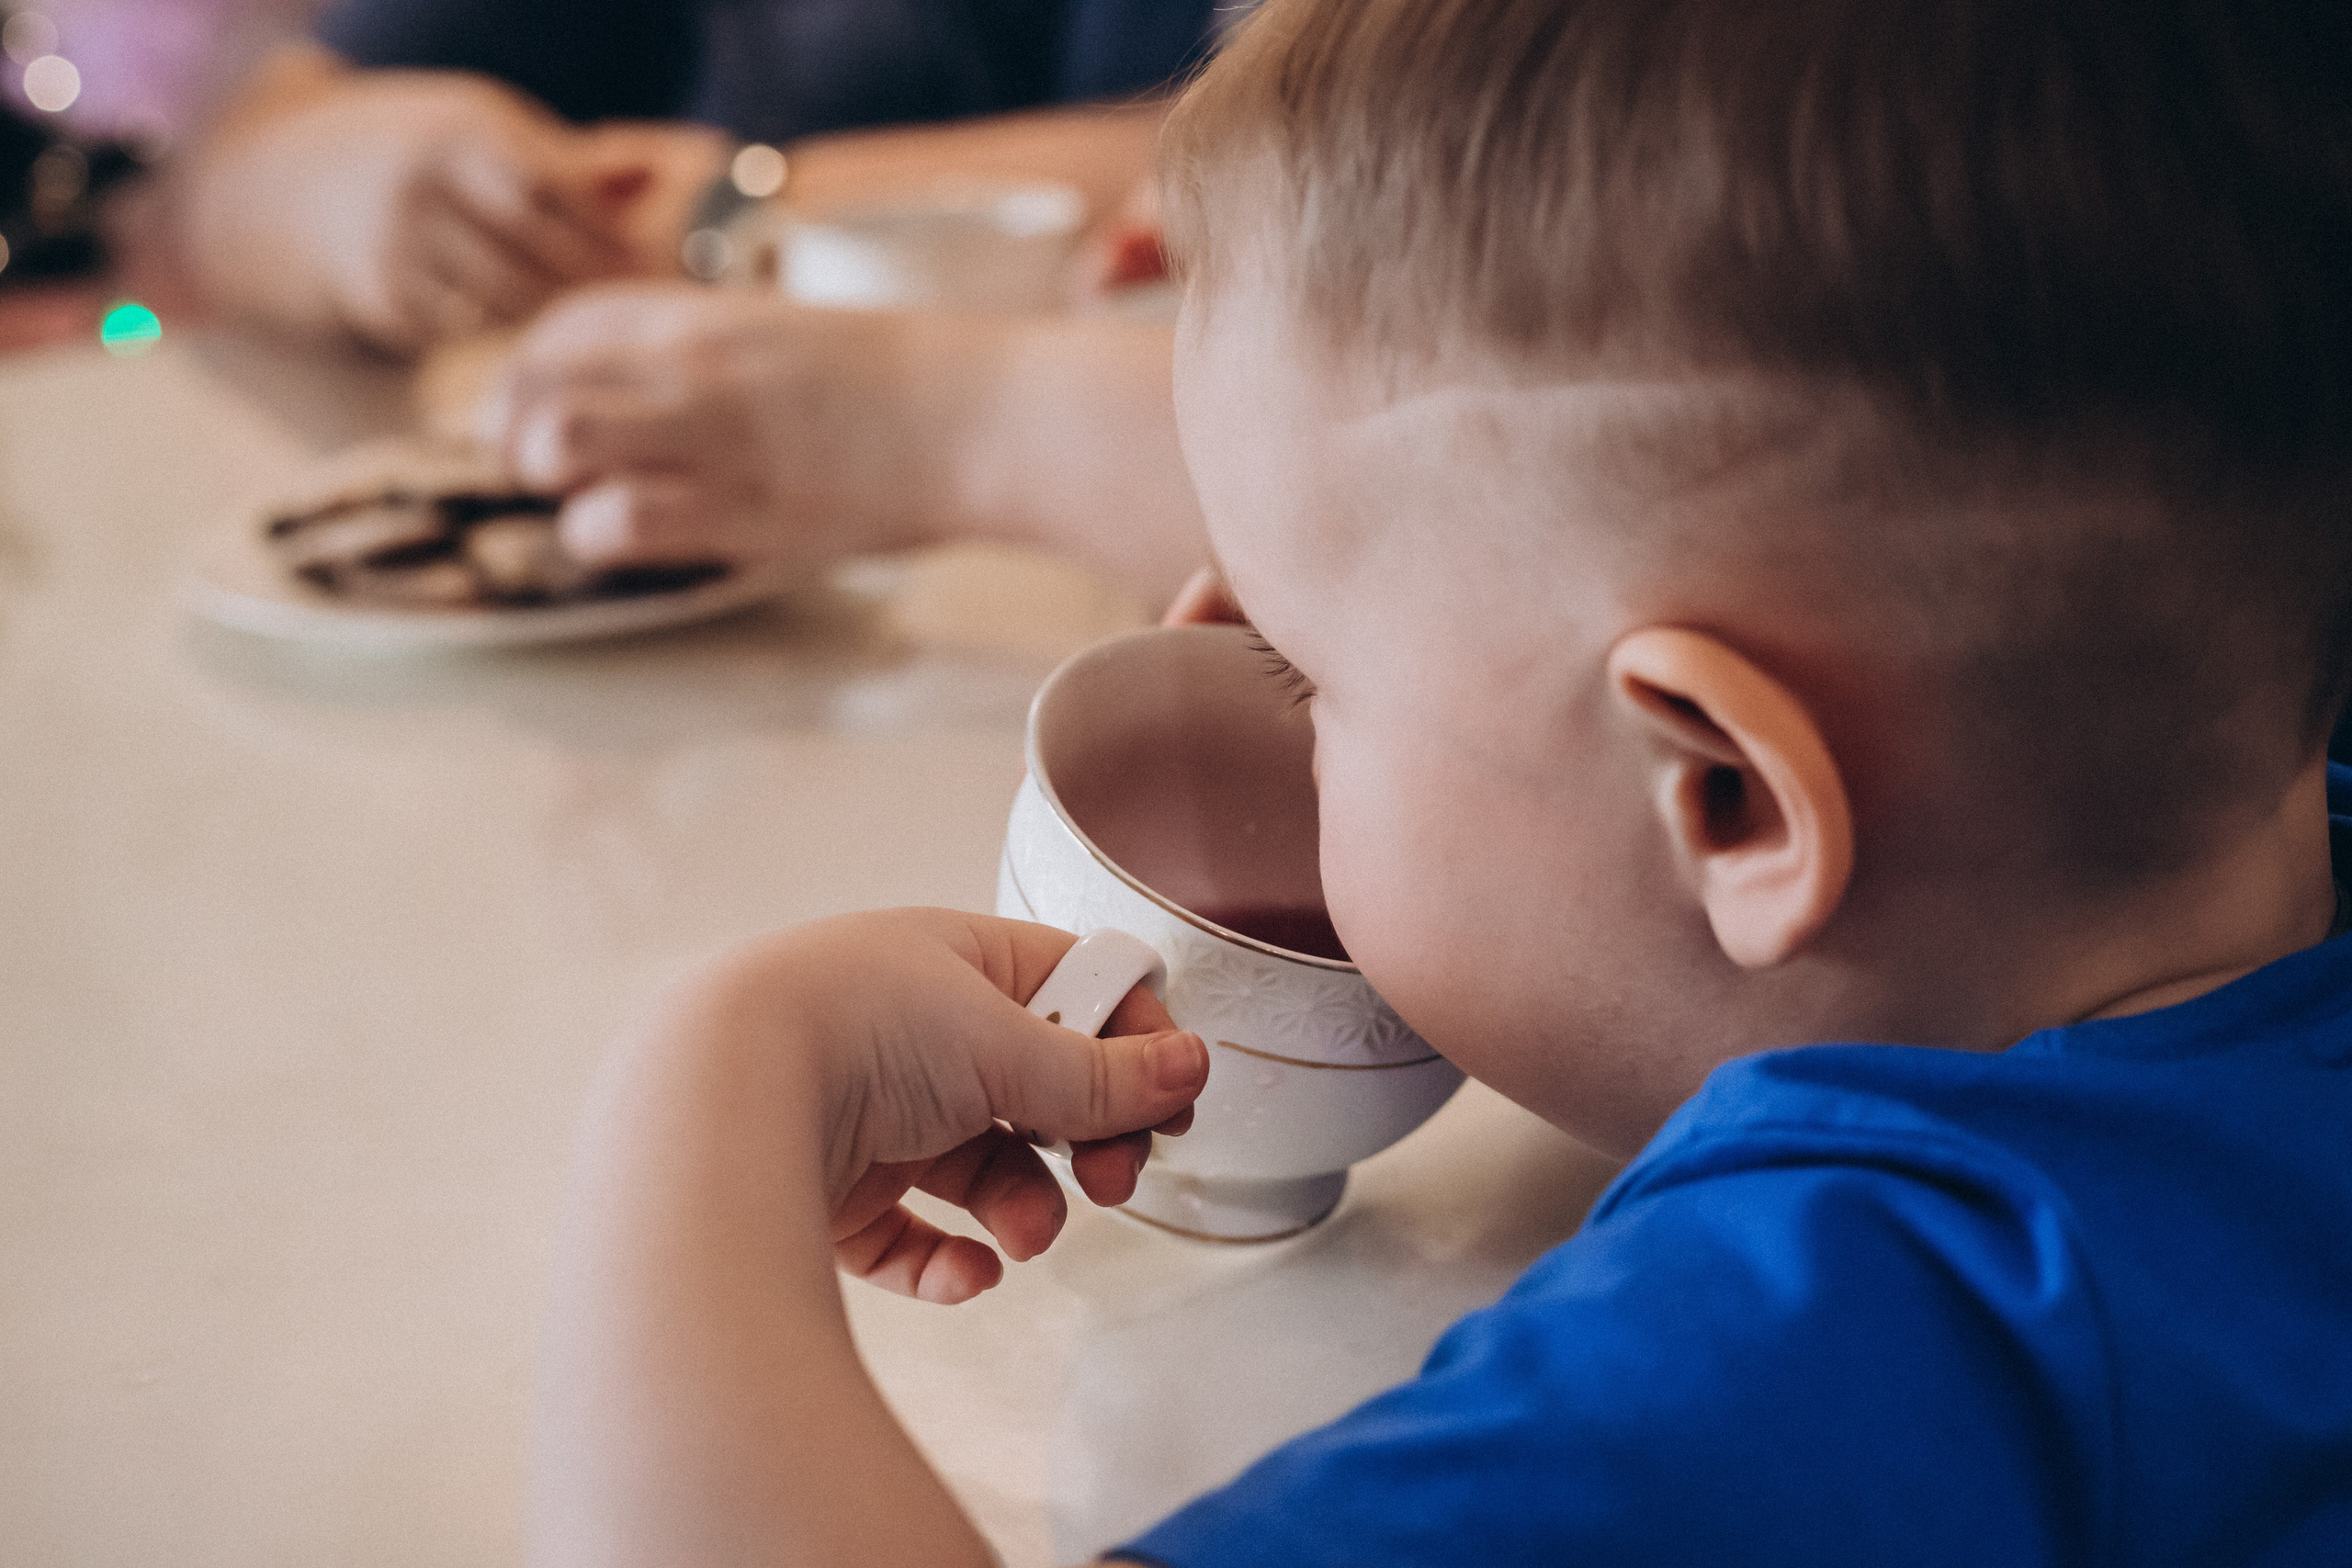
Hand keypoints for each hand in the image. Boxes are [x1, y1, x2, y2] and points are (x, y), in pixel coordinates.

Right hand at [184, 53, 644, 351]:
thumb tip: (657, 172)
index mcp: (458, 134)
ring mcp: (397, 246)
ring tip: (608, 339)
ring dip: (559, 324)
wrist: (289, 185)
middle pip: (537, 255)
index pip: (556, 192)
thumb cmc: (423, 156)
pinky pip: (469, 334)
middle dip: (596, 287)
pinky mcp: (383, 300)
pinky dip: (507, 342)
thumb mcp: (482, 132)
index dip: (610, 232)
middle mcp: (424, 187)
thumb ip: (567, 159)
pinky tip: (543, 354)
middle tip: (649, 317)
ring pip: (507, 304)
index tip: (658, 262)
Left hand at [476, 283, 943, 569]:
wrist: (984, 416)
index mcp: (701, 315)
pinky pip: (621, 521)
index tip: (545, 417)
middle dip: (515, 439)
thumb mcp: (782, 340)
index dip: (528, 376)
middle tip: (553, 478)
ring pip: (558, 442)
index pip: (558, 328)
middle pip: (530, 385)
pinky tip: (646, 545)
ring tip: (596, 507)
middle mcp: (691, 365)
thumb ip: (702, 361)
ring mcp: (714, 435)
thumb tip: (630, 404)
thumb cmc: (896, 388)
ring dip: (555, 486)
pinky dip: (606, 540)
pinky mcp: (744, 510)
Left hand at [678, 910, 1206, 1303]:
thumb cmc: (852, 1031)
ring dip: (1025, 1208)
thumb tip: (1190, 1066)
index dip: (1129, 1043)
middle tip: (1113, 1178)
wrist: (712, 1099)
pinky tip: (971, 1274)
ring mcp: (867, 1112)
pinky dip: (948, 1262)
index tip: (1169, 1101)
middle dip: (1085, 1141)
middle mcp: (909, 1031)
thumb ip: (1102, 1073)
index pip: (1071, 988)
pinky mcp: (830, 1193)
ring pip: (980, 1170)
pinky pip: (911, 1238)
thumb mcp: (1004, 1043)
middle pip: (1034, 1090)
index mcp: (952, 962)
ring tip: (1028, 1235)